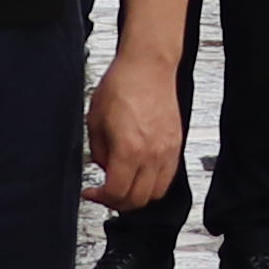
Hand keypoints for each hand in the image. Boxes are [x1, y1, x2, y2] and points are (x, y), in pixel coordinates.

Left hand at [86, 51, 181, 212]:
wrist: (148, 66)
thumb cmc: (122, 85)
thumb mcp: (95, 120)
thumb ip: (98, 151)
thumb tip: (104, 167)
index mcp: (129, 150)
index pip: (116, 193)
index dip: (100, 198)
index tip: (91, 192)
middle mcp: (152, 155)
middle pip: (138, 200)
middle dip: (117, 202)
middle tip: (105, 194)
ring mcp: (168, 151)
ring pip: (156, 193)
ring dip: (138, 196)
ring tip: (124, 187)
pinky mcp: (176, 145)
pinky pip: (168, 177)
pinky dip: (154, 184)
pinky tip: (140, 175)